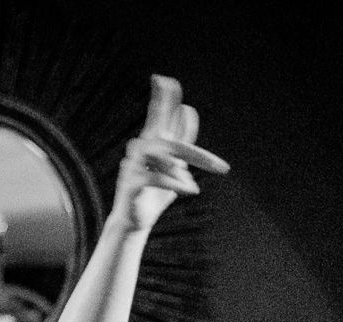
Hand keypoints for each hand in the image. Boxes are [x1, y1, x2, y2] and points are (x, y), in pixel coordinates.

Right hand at [112, 76, 228, 234]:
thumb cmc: (155, 193)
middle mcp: (141, 150)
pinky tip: (190, 191)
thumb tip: (188, 109)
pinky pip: (155, 178)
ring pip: (162, 157)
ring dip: (180, 172)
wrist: (134, 222)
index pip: (158, 114)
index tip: (162, 78)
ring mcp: (133, 165)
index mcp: (153, 143)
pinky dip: (175, 184)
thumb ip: (182, 140)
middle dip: (187, 139)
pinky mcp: (131, 184)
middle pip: (166, 136)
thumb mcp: (174, 164)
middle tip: (211, 152)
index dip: (161, 97)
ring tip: (192, 189)